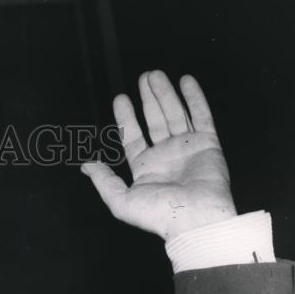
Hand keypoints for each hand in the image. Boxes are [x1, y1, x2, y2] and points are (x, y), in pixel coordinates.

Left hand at [81, 70, 236, 240]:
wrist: (195, 218)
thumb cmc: (158, 214)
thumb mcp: (120, 200)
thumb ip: (103, 181)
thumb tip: (86, 166)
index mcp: (146, 168)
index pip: (133, 137)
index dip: (126, 118)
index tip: (119, 98)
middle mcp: (166, 156)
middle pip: (154, 120)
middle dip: (148, 98)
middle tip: (143, 77)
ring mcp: (187, 148)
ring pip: (175, 113)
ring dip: (165, 93)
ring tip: (155, 74)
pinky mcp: (208, 144)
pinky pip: (201, 116)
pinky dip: (194, 98)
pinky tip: (186, 81)